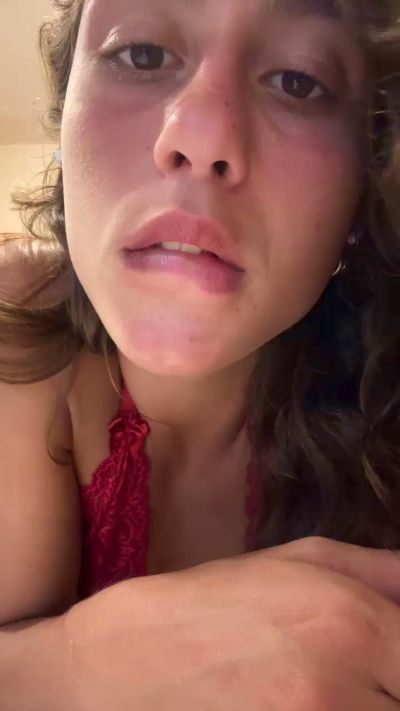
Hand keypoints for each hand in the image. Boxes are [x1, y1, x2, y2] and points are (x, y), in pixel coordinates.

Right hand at [65, 538, 399, 709]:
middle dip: (389, 686)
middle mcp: (339, 689)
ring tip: (334, 689)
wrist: (137, 659)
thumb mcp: (305, 561)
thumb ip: (386, 572)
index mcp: (352, 622)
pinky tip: (303, 704)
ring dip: (369, 704)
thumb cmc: (224, 600)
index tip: (390, 665)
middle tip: (366, 677)